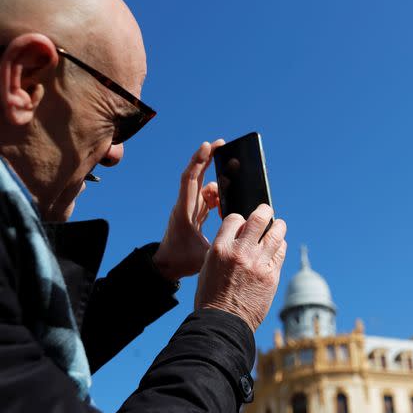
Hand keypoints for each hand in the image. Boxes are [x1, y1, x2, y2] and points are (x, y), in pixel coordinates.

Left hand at [153, 140, 224, 281]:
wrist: (166, 268)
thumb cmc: (182, 261)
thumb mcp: (206, 255)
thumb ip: (224, 242)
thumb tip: (244, 233)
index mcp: (185, 211)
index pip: (190, 180)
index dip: (199, 162)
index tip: (208, 146)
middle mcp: (185, 205)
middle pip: (196, 175)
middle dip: (208, 158)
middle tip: (222, 144)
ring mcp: (189, 209)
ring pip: (203, 187)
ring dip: (217, 184)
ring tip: (231, 188)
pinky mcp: (193, 214)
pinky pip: (205, 198)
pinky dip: (216, 197)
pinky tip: (224, 204)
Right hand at [195, 204, 287, 331]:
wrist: (223, 322)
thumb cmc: (212, 296)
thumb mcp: (209, 267)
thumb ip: (224, 248)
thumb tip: (239, 235)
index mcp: (220, 249)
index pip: (236, 218)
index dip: (240, 218)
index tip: (244, 222)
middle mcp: (241, 252)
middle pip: (259, 218)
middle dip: (265, 211)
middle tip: (267, 211)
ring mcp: (258, 264)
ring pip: (276, 233)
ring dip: (278, 226)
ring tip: (279, 225)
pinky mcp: (272, 276)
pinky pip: (281, 252)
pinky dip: (280, 246)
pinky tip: (279, 246)